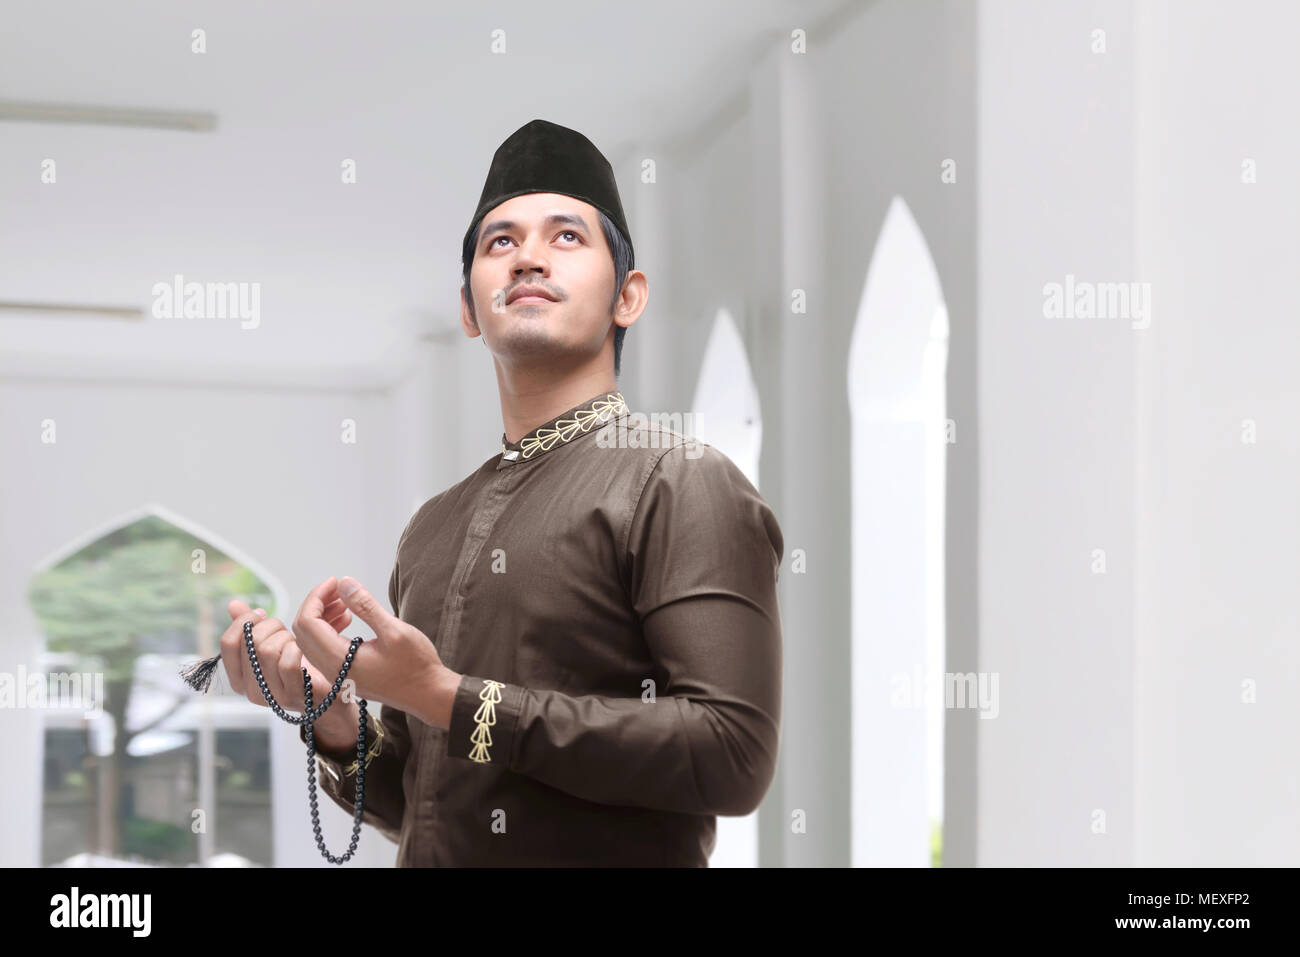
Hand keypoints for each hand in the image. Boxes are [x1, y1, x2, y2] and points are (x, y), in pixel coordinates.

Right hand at [218, 598, 353, 719]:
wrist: (329, 692)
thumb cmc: (299, 666)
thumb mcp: (271, 645)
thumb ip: (250, 629)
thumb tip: (233, 605)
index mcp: (239, 678)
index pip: (228, 642)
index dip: (244, 621)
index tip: (260, 614)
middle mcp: (251, 690)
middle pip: (251, 643)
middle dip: (270, 626)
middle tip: (283, 629)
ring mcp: (272, 695)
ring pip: (268, 650)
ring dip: (285, 637)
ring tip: (294, 640)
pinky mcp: (294, 695)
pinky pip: (288, 663)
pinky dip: (297, 650)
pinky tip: (302, 650)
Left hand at [292, 576, 459, 728]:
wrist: (429, 695)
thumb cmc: (416, 665)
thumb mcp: (394, 631)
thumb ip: (366, 606)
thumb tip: (344, 583)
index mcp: (340, 660)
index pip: (308, 623)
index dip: (317, 597)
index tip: (335, 582)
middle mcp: (332, 671)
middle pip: (303, 632)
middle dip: (316, 604)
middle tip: (339, 589)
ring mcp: (337, 676)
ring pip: (311, 641)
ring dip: (322, 617)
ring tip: (345, 601)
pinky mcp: (344, 676)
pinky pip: (323, 650)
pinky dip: (328, 630)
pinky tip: (349, 619)